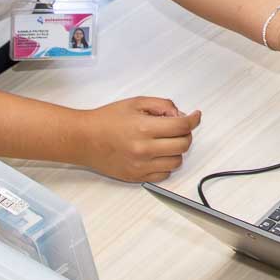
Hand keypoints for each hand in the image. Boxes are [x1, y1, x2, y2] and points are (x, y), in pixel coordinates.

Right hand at [77, 97, 200, 182]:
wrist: (84, 139)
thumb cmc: (106, 120)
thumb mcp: (136, 103)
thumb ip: (162, 105)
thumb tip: (180, 114)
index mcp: (144, 128)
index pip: (182, 126)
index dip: (193, 120)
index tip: (195, 116)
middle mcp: (144, 149)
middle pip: (183, 145)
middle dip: (185, 134)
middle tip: (178, 127)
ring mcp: (141, 166)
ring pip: (177, 162)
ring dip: (176, 150)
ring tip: (165, 141)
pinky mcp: (136, 177)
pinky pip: (164, 175)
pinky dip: (166, 164)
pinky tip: (157, 154)